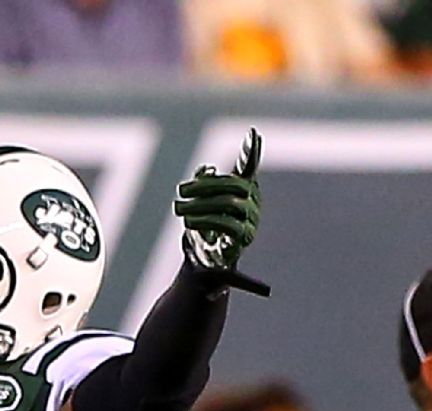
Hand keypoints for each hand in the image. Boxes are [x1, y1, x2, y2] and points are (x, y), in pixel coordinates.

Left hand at [174, 128, 267, 295]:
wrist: (205, 257)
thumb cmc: (204, 224)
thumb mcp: (198, 200)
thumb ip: (202, 181)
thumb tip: (207, 169)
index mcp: (242, 188)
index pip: (249, 166)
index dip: (251, 151)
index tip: (252, 132)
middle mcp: (252, 201)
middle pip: (233, 185)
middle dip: (205, 186)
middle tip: (181, 190)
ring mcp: (251, 219)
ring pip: (228, 204)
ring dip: (200, 204)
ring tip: (179, 208)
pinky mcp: (243, 238)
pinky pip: (227, 224)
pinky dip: (205, 220)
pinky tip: (189, 221)